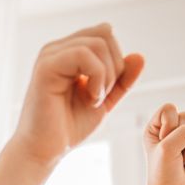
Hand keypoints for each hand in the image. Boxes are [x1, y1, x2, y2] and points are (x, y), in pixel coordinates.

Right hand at [0, 24, 144, 184]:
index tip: (106, 90)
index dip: (117, 60)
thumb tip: (140, 56)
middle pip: (104, 32)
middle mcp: (57, 49)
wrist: (45, 151)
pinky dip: (97, 78)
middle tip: (103, 96)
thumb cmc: (68, 128)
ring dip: (107, 75)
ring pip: (98, 43)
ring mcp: (50, 55)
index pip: (104, 33)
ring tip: (95, 100)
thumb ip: (122, 80)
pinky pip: (83, 55)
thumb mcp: (104, 100)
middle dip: (115, 66)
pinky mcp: (46, 66)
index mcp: (68, 52)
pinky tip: (91, 99)